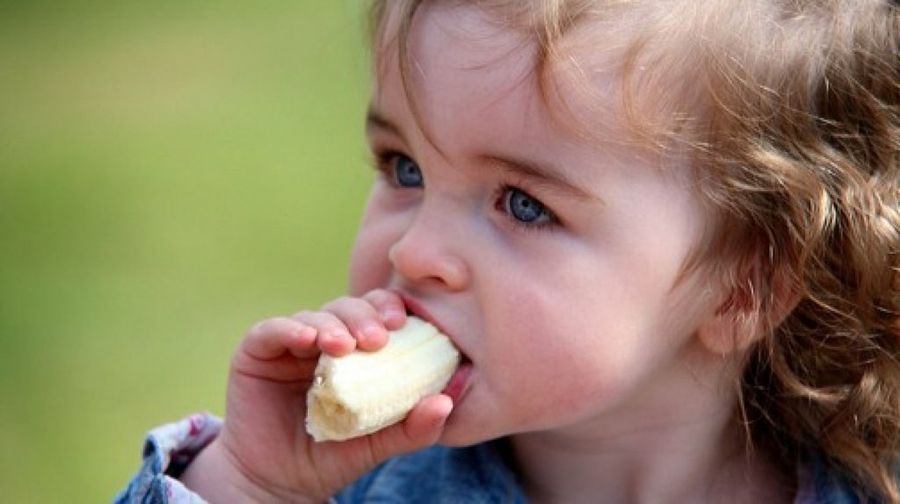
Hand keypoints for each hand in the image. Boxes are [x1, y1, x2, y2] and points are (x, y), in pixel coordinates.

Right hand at [180, 289, 453, 501]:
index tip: (404, 322)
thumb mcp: (378, 443)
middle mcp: (324, 339)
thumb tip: (446, 403)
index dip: (390, 309)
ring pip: (314, 315)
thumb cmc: (331, 457)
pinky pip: (272, 330)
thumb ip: (413, 427)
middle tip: (378, 338)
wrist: (277, 484)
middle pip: (347, 307)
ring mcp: (290, 343)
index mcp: (358, 350)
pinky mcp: (256, 351)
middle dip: (365, 315)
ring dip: (332, 325)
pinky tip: (308, 340)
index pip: (377, 314)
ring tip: (345, 346)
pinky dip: (291, 329)